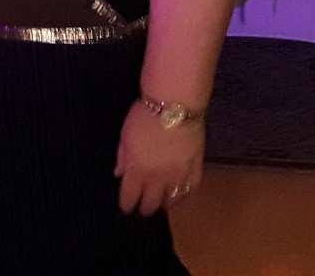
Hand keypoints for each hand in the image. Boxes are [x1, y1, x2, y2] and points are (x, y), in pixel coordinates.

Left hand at [115, 101, 204, 215]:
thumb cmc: (144, 116)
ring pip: (172, 200)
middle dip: (145, 208)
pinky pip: (191, 189)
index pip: (130, 196)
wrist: (174, 105)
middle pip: (151, 203)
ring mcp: (178, 175)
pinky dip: (184, 195)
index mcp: (137, 170)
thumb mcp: (125, 136)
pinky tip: (180, 195)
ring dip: (164, 204)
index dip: (127, 205)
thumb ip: (122, 157)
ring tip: (161, 203)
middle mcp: (157, 178)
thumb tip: (119, 174)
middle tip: (143, 208)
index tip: (126, 208)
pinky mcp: (195, 167)